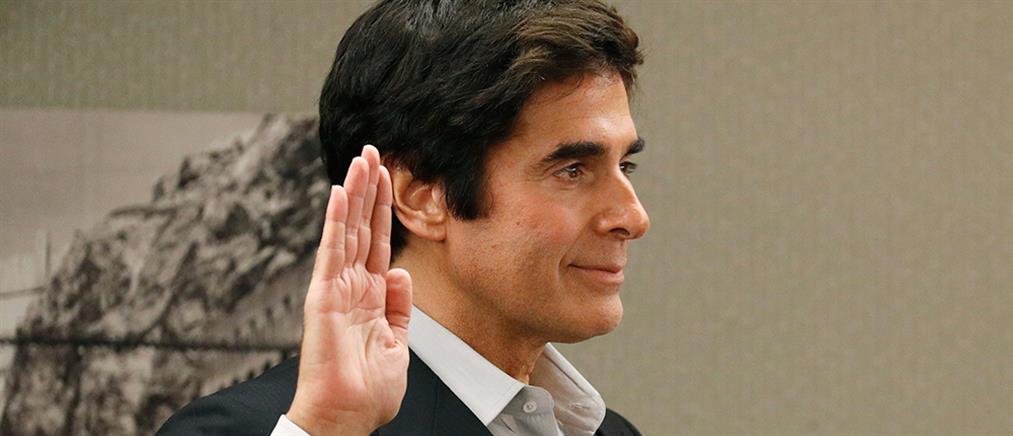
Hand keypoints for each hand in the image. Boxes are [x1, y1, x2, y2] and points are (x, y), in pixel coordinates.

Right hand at [287, 145, 412, 434]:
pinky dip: (335, 221)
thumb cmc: (367, 391)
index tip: (387, 177)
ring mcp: (334, 288)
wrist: (347, 417)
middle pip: (359, 227)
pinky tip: (340, 193)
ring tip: (361, 159)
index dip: (381, 209)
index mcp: (368, 296)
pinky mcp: (322, 296)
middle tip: (372, 151)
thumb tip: (398, 272)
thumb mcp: (397, 343)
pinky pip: (330, 252)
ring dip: (354, 193)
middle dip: (368, 189)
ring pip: (345, 230)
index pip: (375, 242)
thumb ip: (399, 306)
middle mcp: (350, 286)